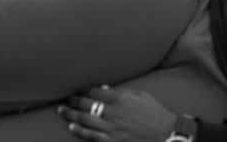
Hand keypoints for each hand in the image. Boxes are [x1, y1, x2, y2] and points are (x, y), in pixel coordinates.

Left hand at [58, 85, 176, 141]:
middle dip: (74, 101)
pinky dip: (79, 131)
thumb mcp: (141, 96)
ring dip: (71, 115)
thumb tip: (105, 89)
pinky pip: (90, 135)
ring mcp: (111, 127)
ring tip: (62, 111)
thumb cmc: (154, 112)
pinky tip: (72, 127)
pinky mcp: (111, 140)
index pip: (96, 91)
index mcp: (121, 98)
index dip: (86, 89)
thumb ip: (122, 92)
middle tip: (66, 99)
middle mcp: (113, 112)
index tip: (80, 89)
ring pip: (84, 120)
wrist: (163, 132)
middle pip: (87, 104)